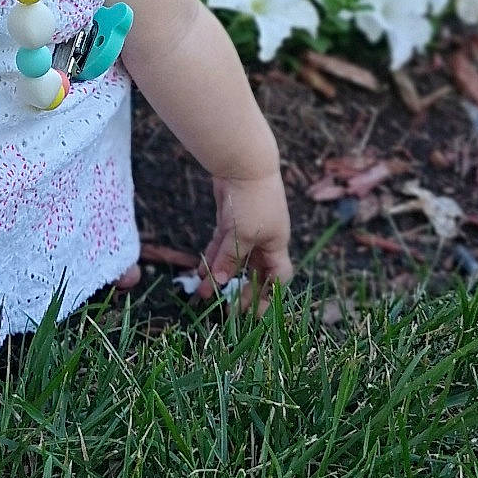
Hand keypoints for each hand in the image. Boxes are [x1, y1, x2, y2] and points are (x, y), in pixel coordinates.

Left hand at [198, 165, 293, 315]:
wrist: (243, 163)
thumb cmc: (251, 201)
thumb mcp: (242, 235)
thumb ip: (229, 260)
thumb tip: (217, 283)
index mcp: (277, 244)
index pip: (278, 277)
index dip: (269, 296)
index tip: (254, 313)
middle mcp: (264, 238)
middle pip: (255, 271)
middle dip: (241, 290)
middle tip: (227, 310)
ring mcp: (247, 228)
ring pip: (234, 259)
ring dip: (220, 275)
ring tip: (202, 293)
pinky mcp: (230, 220)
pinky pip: (222, 245)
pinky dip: (212, 257)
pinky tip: (200, 271)